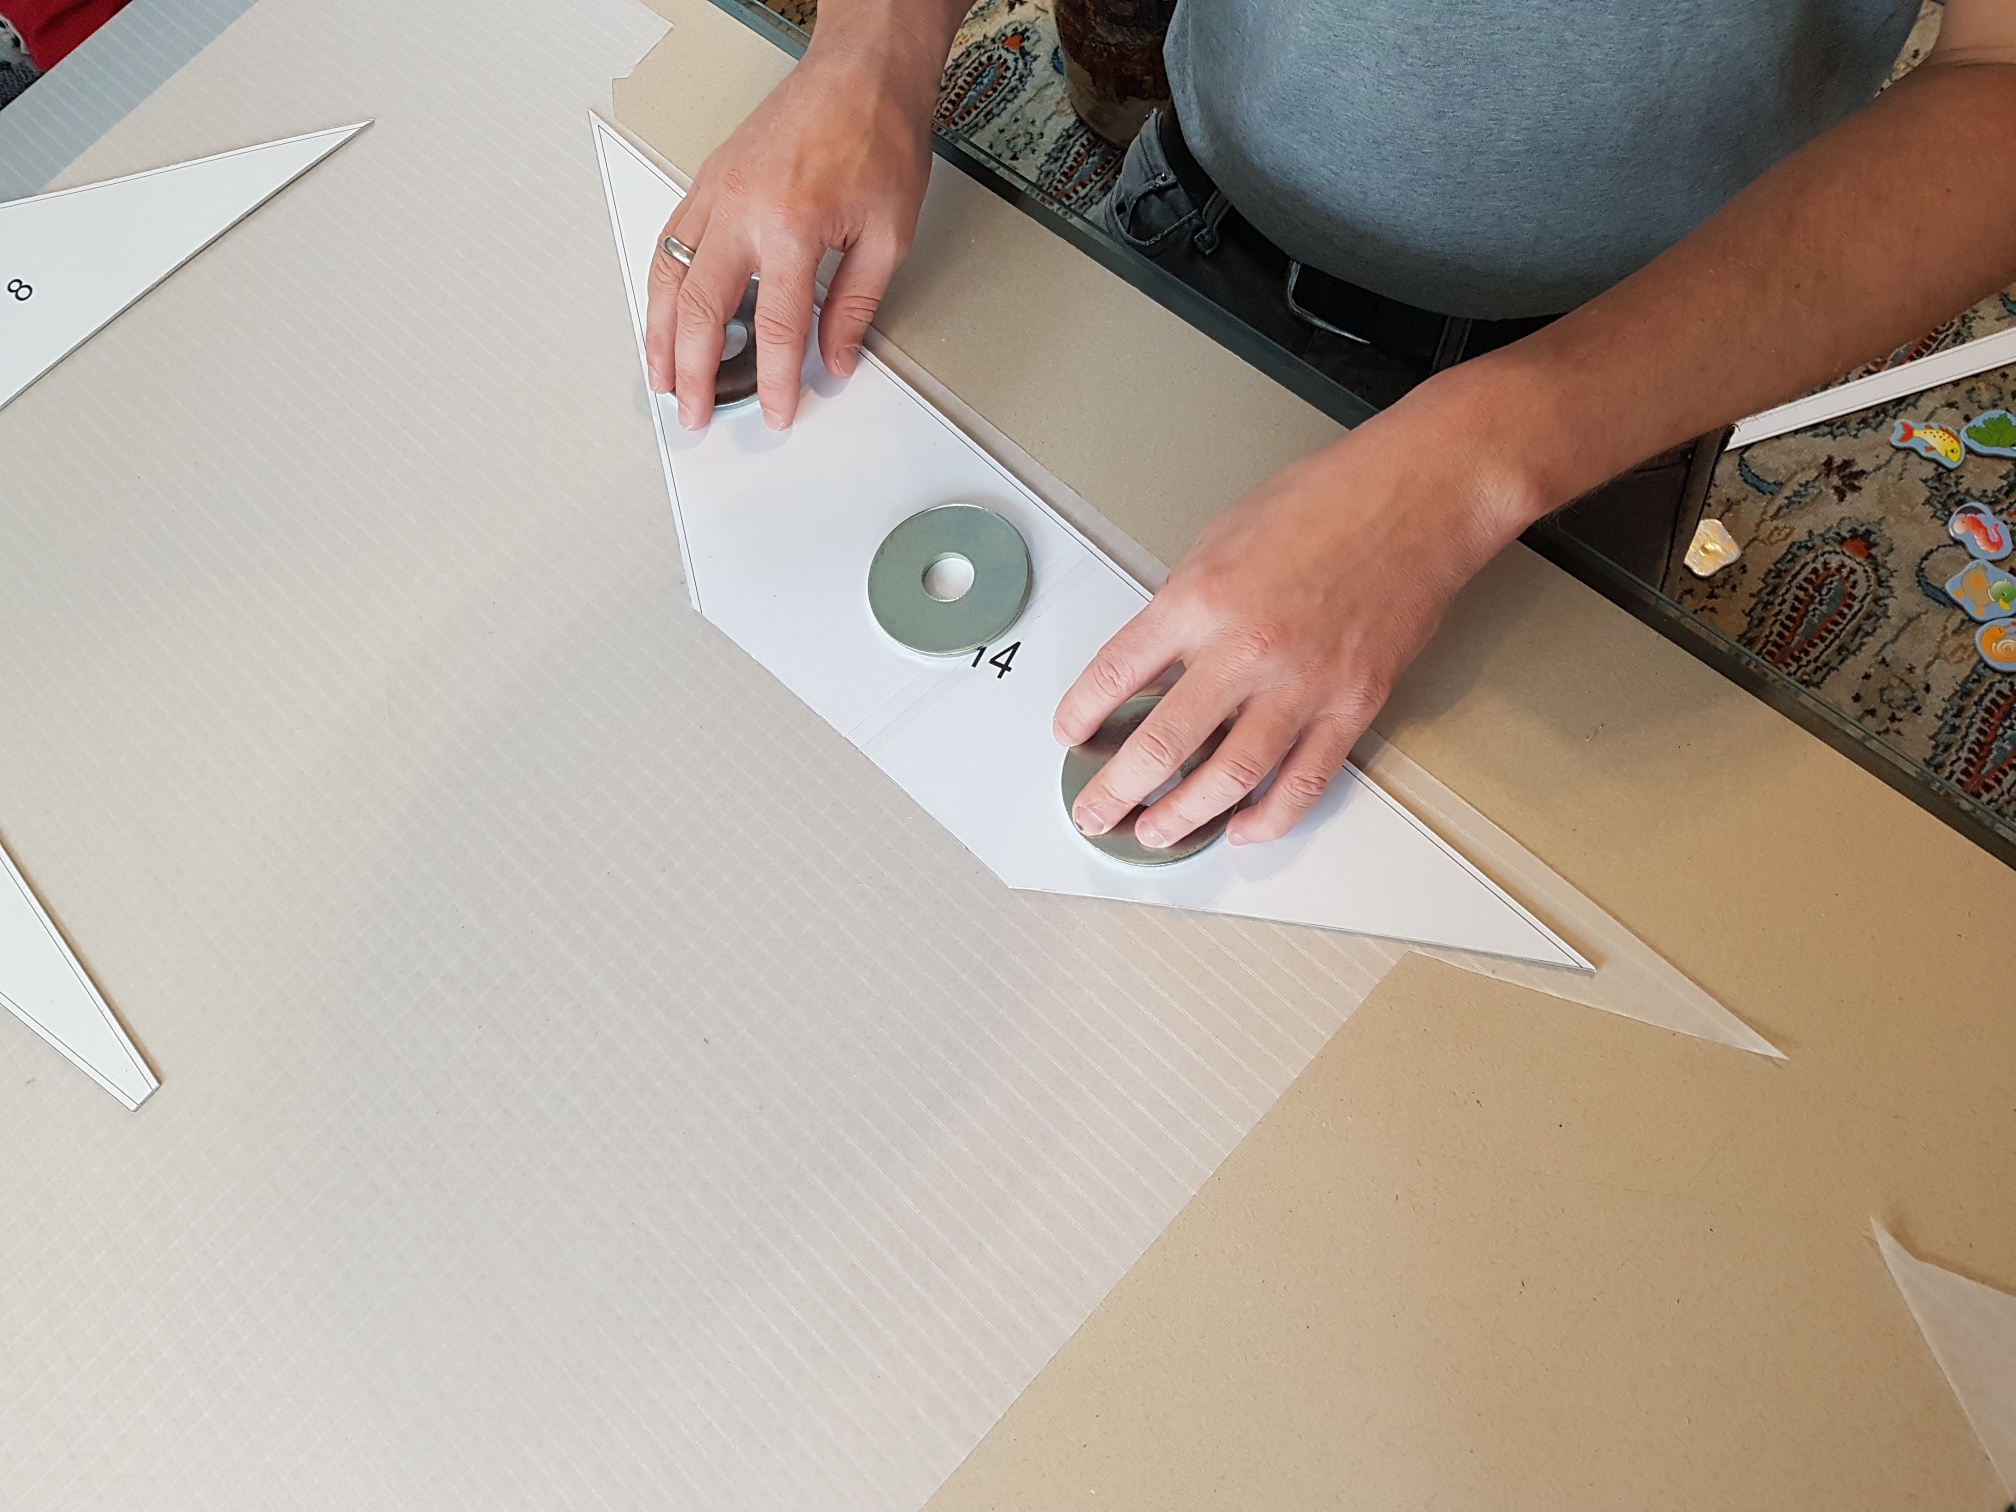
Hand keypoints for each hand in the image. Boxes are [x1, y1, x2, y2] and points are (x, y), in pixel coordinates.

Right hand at [645, 37, 939, 429]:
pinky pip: (672, 242)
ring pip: (669, 276)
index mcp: (791, 226)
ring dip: (659, 334)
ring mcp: (717, 191)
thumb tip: (837, 356)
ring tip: (662, 377)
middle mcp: (742, 209)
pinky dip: (663, 286)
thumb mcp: (889, 234)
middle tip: (694, 412)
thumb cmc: (879, 135)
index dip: (775, 381)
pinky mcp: (709, 179)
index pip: (776, 328)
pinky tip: (664, 314)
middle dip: (691, 372)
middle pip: (700, 310)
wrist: (862, 72)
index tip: (776, 411)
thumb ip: (856, 305)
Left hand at [1053, 386, 1544, 847]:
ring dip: (1182, 818)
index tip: (1068, 737)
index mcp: (1198, 599)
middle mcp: (1243, 649)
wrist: (1417, 498)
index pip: (1114, 675)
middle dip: (1115, 791)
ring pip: (1227, 780)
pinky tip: (1242, 829)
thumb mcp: (1220, 538)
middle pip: (1159, 745)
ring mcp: (1301, 685)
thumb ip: (1183, 606)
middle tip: (1094, 813)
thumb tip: (1156, 662)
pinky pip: (1302, 781)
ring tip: (1156, 834)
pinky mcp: (1352, 705)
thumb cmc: (1326, 501)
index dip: (1081, 716)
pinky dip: (1269, 817)